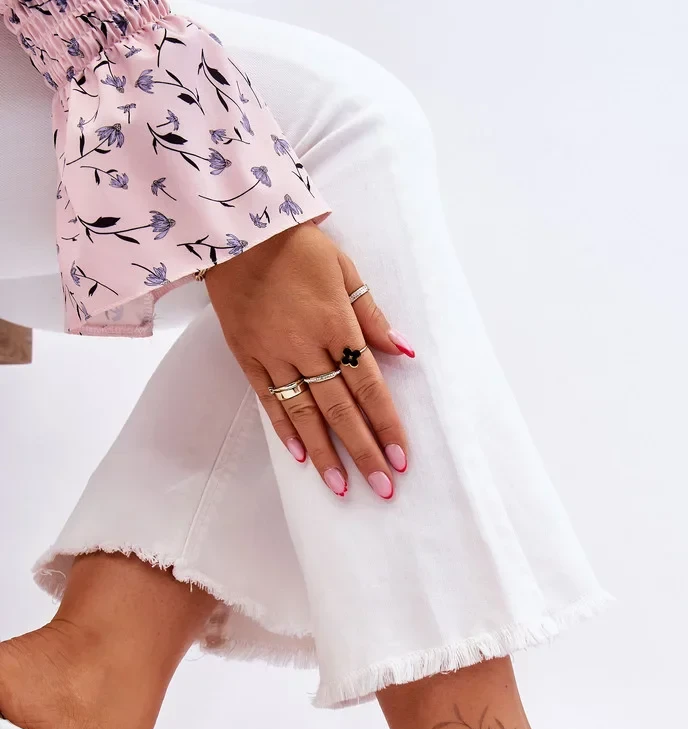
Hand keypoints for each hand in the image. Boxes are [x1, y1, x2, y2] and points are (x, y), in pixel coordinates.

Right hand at [204, 222, 414, 498]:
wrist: (234, 231)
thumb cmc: (297, 247)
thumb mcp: (345, 270)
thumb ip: (372, 316)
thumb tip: (404, 353)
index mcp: (337, 324)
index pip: (369, 386)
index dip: (386, 424)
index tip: (401, 458)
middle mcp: (307, 346)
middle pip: (341, 409)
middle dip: (364, 451)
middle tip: (382, 488)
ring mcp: (274, 355)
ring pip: (306, 413)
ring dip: (326, 454)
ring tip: (342, 488)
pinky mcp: (247, 357)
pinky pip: (269, 401)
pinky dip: (286, 430)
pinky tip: (303, 457)